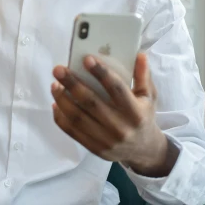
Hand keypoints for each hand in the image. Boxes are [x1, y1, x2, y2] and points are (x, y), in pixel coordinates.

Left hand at [51, 53, 178, 176]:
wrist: (144, 150)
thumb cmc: (143, 116)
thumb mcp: (149, 96)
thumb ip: (143, 75)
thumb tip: (140, 55)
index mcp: (135, 112)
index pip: (116, 89)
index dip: (101, 73)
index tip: (87, 59)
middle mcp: (120, 127)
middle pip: (91, 102)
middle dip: (72, 84)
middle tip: (59, 69)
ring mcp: (106, 140)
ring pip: (78, 118)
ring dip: (63, 99)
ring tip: (55, 84)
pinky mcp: (94, 148)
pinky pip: (72, 132)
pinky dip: (61, 117)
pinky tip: (55, 103)